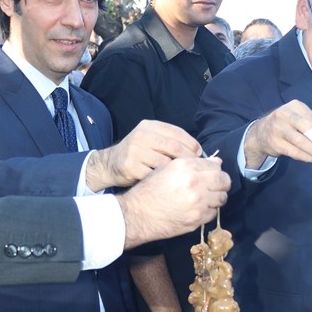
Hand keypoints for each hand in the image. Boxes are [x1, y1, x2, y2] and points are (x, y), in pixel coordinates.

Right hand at [86, 121, 201, 190]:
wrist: (111, 164)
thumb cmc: (139, 153)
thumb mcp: (151, 140)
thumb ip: (170, 141)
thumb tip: (198, 151)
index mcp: (149, 126)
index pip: (177, 132)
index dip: (191, 143)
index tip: (199, 154)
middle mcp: (141, 135)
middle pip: (174, 147)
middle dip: (188, 159)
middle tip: (196, 169)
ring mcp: (135, 151)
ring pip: (166, 163)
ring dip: (177, 172)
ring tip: (183, 177)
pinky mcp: (131, 166)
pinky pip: (155, 176)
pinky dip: (164, 181)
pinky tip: (168, 184)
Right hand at [120, 157, 229, 246]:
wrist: (138, 214)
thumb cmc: (150, 190)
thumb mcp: (167, 169)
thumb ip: (193, 164)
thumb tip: (216, 162)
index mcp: (186, 166)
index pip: (215, 166)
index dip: (216, 170)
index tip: (213, 175)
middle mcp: (194, 182)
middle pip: (224, 180)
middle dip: (222, 183)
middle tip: (216, 187)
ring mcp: (197, 201)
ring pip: (222, 198)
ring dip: (217, 198)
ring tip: (207, 199)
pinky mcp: (197, 218)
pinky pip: (213, 213)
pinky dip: (209, 211)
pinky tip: (198, 209)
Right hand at [243, 100, 311, 168]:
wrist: (261, 132)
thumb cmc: (287, 125)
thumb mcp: (299, 120)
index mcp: (296, 106)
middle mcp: (286, 115)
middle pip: (308, 128)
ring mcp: (278, 128)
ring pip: (301, 142)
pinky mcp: (275, 143)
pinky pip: (294, 151)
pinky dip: (306, 157)